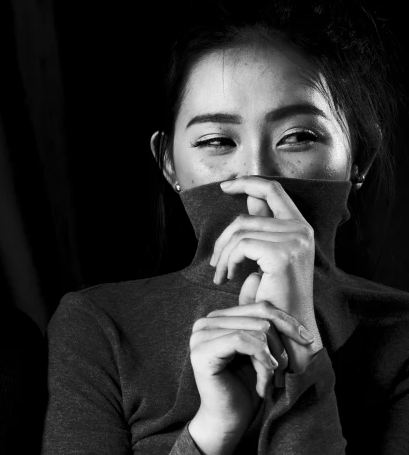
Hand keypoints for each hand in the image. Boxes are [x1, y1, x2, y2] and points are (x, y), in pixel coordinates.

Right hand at [188, 297, 314, 453]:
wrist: (229, 420)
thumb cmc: (245, 386)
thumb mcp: (257, 348)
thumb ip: (255, 317)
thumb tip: (256, 275)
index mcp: (215, 319)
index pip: (258, 307)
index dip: (286, 322)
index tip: (306, 339)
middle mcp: (204, 323)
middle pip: (259, 317)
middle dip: (278, 346)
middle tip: (281, 370)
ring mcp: (199, 336)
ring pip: (254, 330)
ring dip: (271, 358)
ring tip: (270, 377)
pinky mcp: (201, 351)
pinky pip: (242, 341)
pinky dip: (261, 361)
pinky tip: (264, 379)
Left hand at [210, 177, 321, 370]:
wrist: (288, 333)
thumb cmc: (275, 299)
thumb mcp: (266, 258)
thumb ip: (260, 229)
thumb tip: (250, 201)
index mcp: (300, 228)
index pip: (274, 190)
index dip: (249, 183)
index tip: (226, 186)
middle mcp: (302, 230)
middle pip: (246, 216)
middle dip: (223, 238)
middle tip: (214, 263)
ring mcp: (295, 240)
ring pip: (240, 232)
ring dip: (222, 254)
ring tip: (219, 275)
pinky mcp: (282, 253)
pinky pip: (241, 245)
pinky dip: (228, 261)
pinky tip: (228, 278)